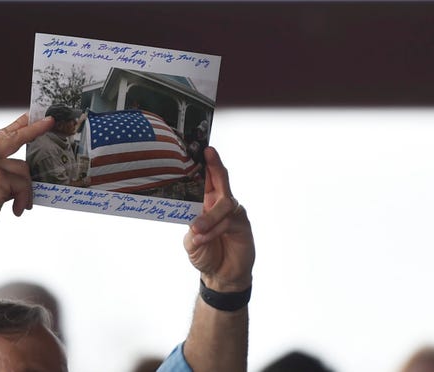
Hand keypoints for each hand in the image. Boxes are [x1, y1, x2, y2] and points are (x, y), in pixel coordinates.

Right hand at [0, 114, 53, 238]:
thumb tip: (23, 172)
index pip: (0, 135)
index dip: (17, 125)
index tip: (30, 115)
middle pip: (14, 137)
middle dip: (34, 129)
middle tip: (50, 122)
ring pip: (23, 169)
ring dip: (26, 190)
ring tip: (20, 204)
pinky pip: (23, 185)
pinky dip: (24, 199)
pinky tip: (18, 210)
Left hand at [184, 147, 254, 291]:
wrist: (220, 276)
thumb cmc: (205, 253)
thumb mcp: (191, 240)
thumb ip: (191, 225)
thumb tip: (190, 216)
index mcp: (206, 203)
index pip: (206, 180)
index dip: (204, 165)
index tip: (200, 149)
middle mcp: (221, 204)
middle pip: (220, 180)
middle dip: (215, 165)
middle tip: (209, 153)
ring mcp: (233, 213)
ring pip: (223, 204)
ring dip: (208, 217)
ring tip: (196, 230)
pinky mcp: (242, 225)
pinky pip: (228, 221)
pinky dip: (213, 230)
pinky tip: (202, 238)